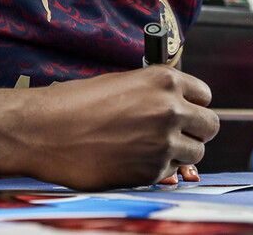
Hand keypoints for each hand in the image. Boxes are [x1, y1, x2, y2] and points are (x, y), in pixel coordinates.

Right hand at [6, 66, 218, 190]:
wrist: (43, 131)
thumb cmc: (74, 104)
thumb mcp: (123, 84)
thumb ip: (155, 94)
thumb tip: (177, 108)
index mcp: (164, 80)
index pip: (204, 96)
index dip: (194, 105)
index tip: (186, 112)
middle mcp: (170, 109)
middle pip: (209, 126)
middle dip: (196, 131)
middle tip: (177, 135)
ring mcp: (164, 142)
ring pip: (196, 153)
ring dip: (180, 153)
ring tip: (151, 148)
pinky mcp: (151, 171)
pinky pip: (171, 172)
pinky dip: (159, 169)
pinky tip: (133, 159)